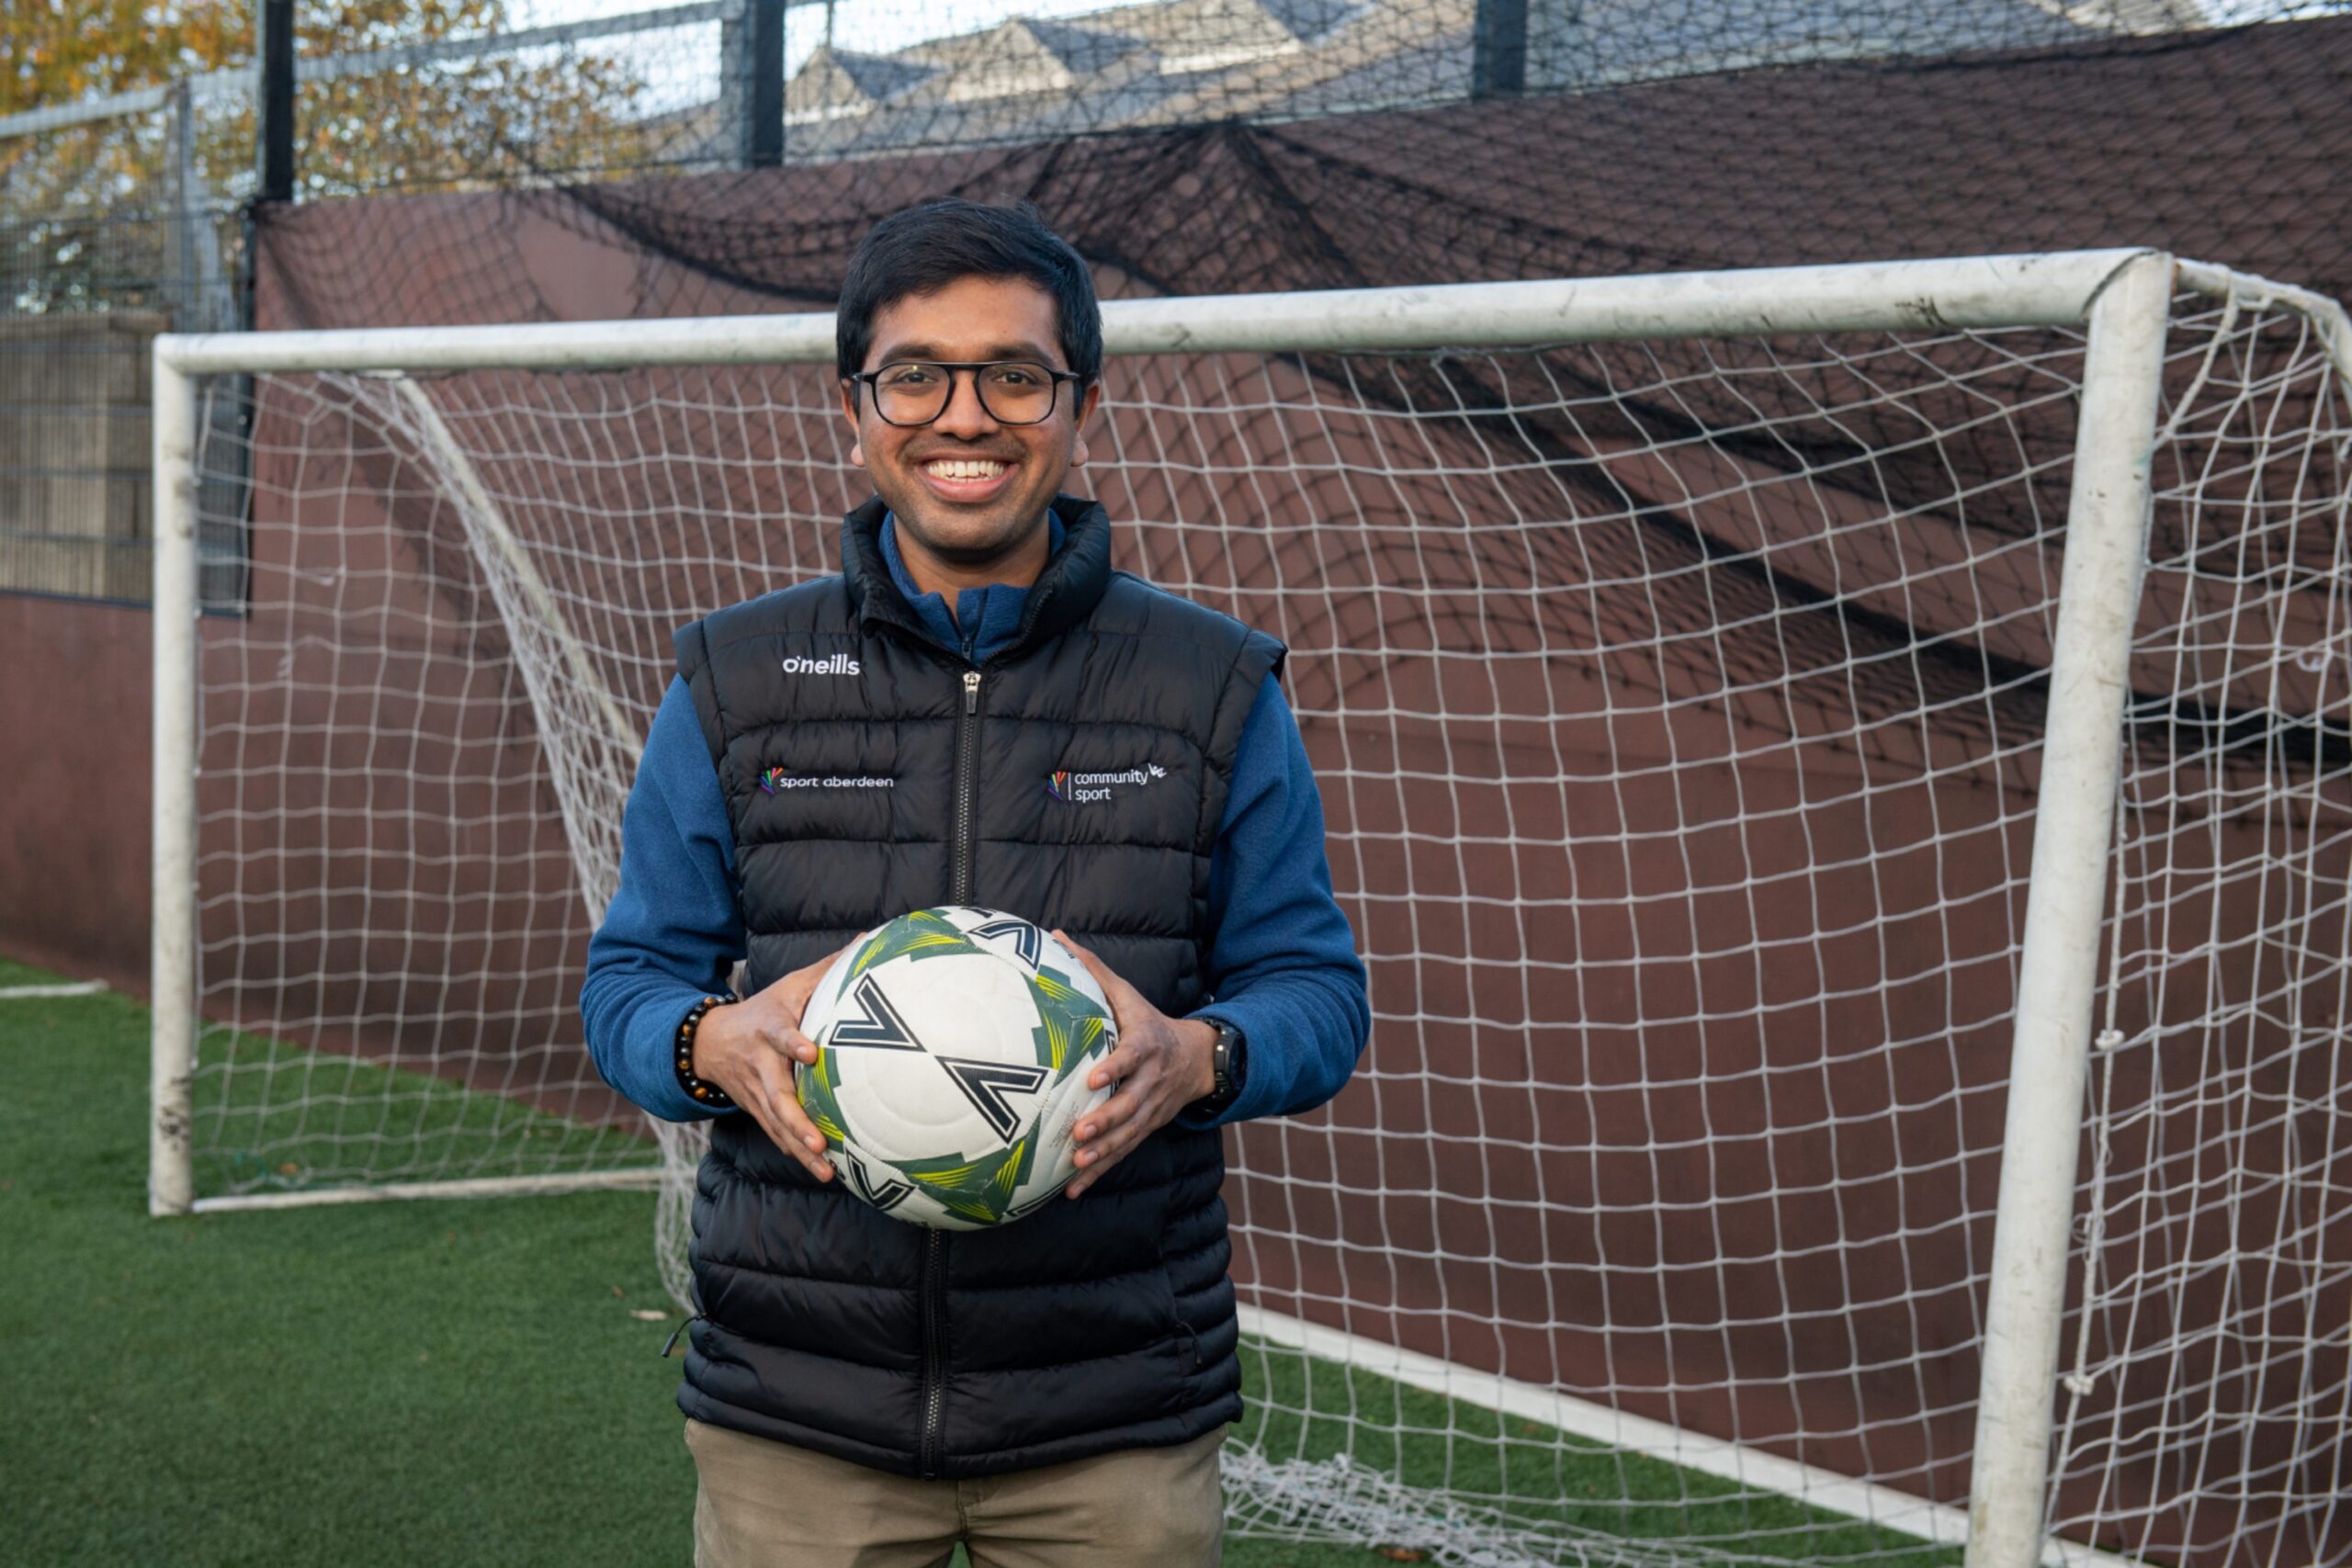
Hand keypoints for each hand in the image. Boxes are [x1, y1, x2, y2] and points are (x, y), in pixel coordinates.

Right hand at [690, 946, 848, 1181]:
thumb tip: (867, 940)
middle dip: (795, 1119)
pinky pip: (776, 1135)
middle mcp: (760, 1063)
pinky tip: (821, 1172)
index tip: (810, 1053)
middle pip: (774, 1094)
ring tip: (825, 1170)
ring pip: (776, 1123)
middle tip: (818, 1139)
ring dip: (799, 1147)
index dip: (792, 1043)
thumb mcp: (791, 984)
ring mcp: (756, 1092)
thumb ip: (829, 967)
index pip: (780, 1034)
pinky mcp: (757, 1111)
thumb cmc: (766, 1008)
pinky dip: (796, 1153)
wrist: (710, 1041)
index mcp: (769, 1028)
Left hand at [1052, 930, 1217, 1198]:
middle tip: (1079, 1133)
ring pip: (1128, 1134)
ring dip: (1104, 1153)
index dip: (1116, 1069)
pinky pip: (1122, 1153)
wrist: (1197, 1057)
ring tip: (1077, 1165)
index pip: (1131, 1058)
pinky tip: (1072, 1189)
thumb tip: (1057, 935)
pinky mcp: (1145, 1128)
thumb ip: (1093, 968)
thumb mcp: (1128, 993)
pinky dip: (1100, 1172)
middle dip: (1106, 1121)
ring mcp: (1150, 1109)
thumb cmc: (1148, 1021)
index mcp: (1146, 1045)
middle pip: (1131, 1104)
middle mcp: (1151, 1081)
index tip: (1094, 1079)